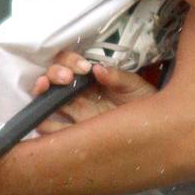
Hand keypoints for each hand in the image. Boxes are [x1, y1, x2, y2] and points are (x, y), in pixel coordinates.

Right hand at [33, 51, 159, 134]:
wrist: (153, 131)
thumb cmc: (143, 103)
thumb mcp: (134, 87)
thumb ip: (117, 77)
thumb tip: (97, 69)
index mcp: (92, 79)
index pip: (71, 63)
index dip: (70, 61)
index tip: (83, 68)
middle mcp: (79, 94)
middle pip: (54, 79)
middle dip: (54, 73)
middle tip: (66, 78)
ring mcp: (75, 113)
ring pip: (48, 101)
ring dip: (41, 94)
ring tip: (43, 89)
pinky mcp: (75, 133)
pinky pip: (52, 130)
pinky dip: (42, 124)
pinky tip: (41, 120)